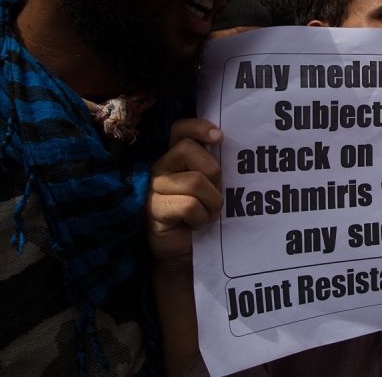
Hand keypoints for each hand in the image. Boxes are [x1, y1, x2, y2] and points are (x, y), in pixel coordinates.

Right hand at [146, 118, 224, 269]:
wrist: (185, 253)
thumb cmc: (200, 215)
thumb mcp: (210, 186)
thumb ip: (212, 166)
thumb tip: (227, 146)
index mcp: (174, 157)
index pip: (180, 129)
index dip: (199, 128)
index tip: (220, 138)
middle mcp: (160, 167)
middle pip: (189, 151)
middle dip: (213, 174)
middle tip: (214, 195)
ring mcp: (154, 188)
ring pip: (194, 181)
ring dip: (211, 202)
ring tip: (207, 214)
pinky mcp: (154, 209)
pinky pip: (189, 205)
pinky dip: (201, 217)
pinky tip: (196, 225)